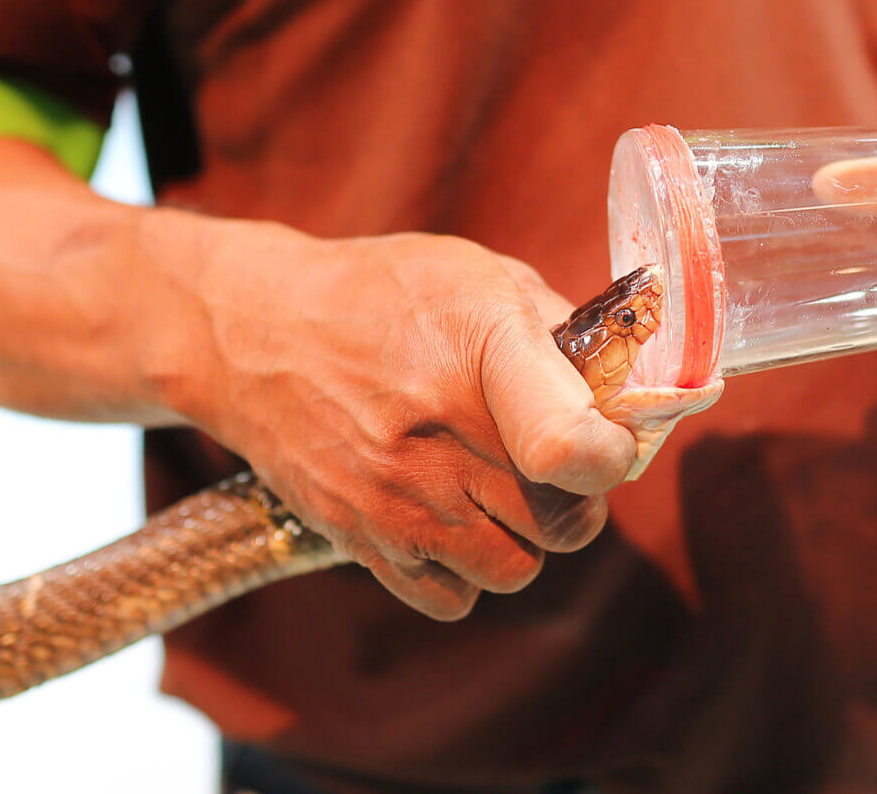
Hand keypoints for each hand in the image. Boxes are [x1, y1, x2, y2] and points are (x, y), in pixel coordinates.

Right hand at [155, 217, 636, 618]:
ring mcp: (394, 499)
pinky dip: (464, 572)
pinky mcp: (359, 539)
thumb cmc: (379, 295)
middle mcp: (437, 439)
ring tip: (497, 493)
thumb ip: (560, 333)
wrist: (253, 333)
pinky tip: (450, 520)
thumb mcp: (478, 276)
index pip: (574, 448)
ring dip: (522, 539)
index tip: (605, 441)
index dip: (612, 455)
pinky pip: (451, 599)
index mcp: (478, 358)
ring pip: (514, 570)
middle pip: (563, 524)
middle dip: (576, 499)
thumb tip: (623, 392)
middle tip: (551, 466)